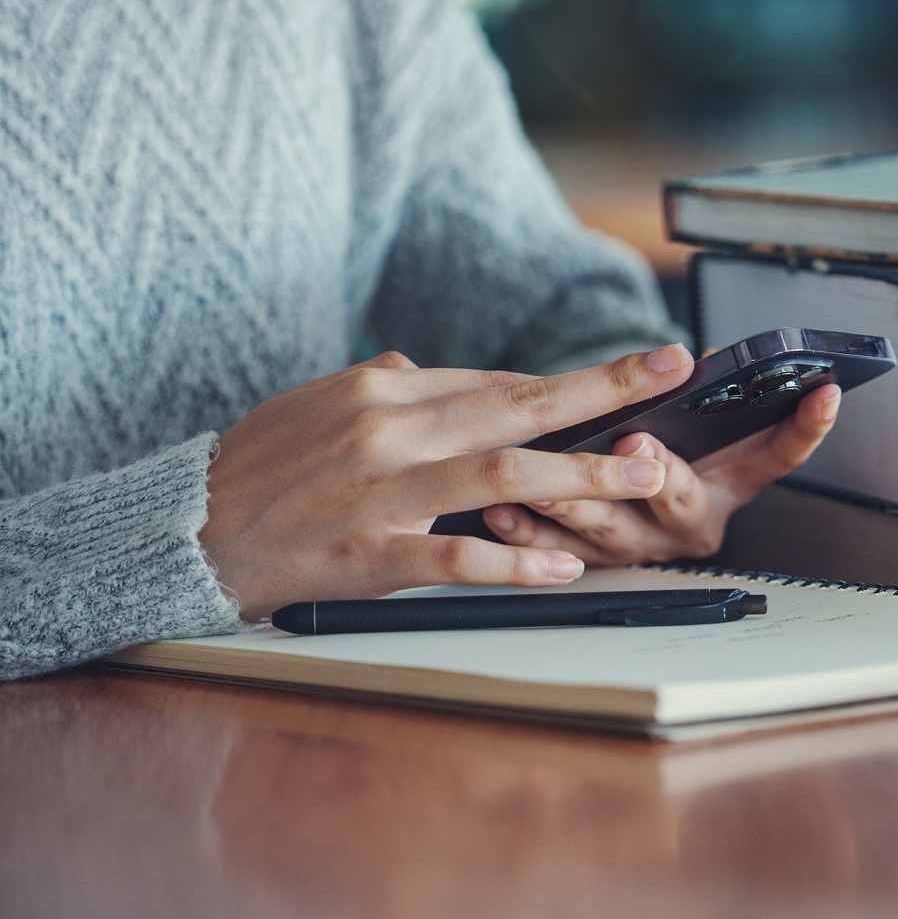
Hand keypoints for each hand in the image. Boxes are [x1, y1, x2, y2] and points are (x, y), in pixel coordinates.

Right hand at [199, 344, 696, 619]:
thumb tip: (430, 368)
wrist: (190, 529)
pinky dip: (515, 563)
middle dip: (604, 388)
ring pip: (502, 476)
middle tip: (668, 370)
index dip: (573, 382)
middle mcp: (391, 430)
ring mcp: (383, 493)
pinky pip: (456, 559)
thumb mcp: (320, 402)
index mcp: (385, 392)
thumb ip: (385, 386)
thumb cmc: (263, 466)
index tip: (633, 372)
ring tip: (645, 473)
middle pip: (517, 404)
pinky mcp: (370, 554)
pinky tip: (566, 567)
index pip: (498, 382)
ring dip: (582, 475)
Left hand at [478, 383, 840, 563]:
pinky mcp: (593, 564)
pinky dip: (531, 534)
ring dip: (577, 503)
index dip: (806, 428)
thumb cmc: (648, 449)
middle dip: (658, 473)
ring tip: (547, 480)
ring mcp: (643, 548)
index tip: (824, 392)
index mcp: (727, 485)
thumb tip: (690, 355)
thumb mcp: (684, 423)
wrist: (603, 511)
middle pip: (682, 501)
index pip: (779, 456)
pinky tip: (505, 514)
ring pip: (613, 532)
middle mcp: (690, 522)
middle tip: (637, 444)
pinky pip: (559, 554)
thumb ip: (693, 392)